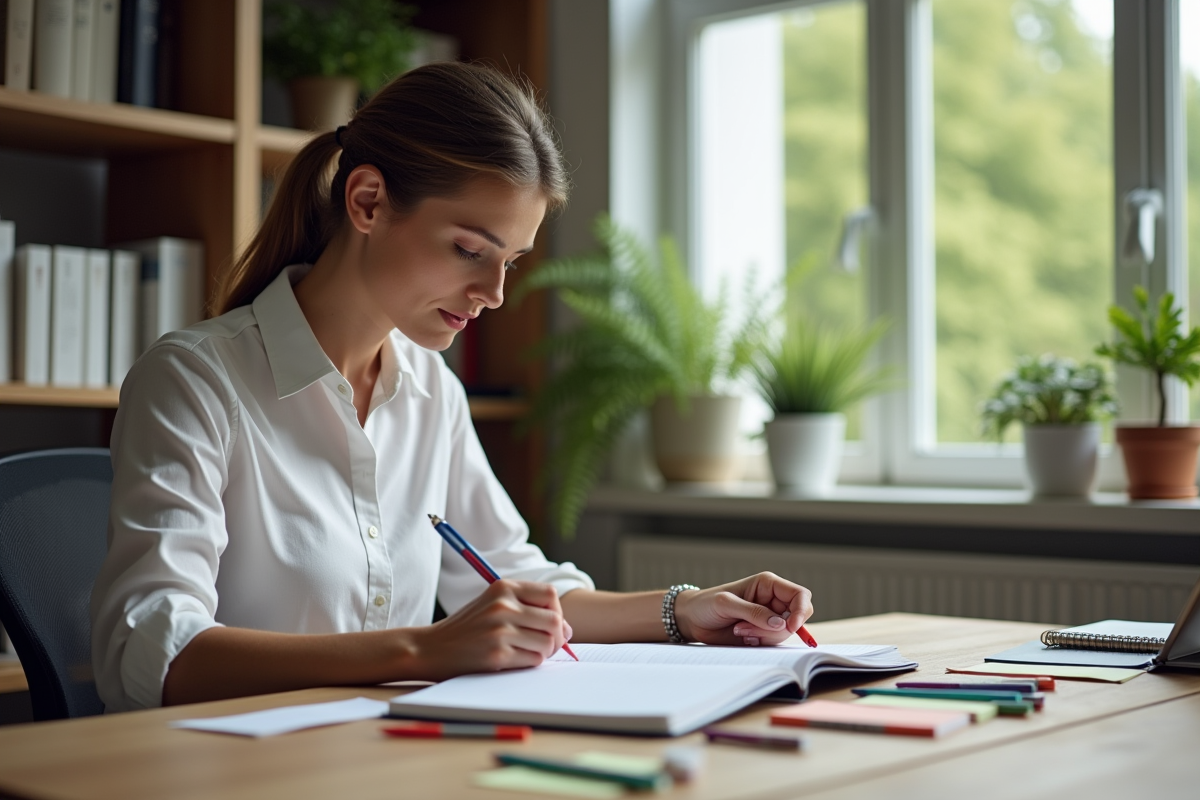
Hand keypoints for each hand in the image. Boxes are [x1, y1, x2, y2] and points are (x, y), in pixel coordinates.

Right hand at [408, 580, 571, 680]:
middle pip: (555, 620)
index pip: (550, 595)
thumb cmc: (466, 629)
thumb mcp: (493, 606)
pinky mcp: (497, 655)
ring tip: (527, 653)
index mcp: (503, 588)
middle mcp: (502, 605)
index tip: (548, 625)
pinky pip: (534, 660)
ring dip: (544, 653)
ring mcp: (499, 630)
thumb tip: (568, 630)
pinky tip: (515, 661)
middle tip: (547, 646)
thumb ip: (527, 610)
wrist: (429, 649)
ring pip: (548, 643)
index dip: (556, 612)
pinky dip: (531, 663)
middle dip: (557, 637)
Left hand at [672, 572, 812, 646]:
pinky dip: (760, 643)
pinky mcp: (763, 633)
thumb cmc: (706, 604)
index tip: (790, 626)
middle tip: (748, 629)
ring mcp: (769, 618)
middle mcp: (772, 600)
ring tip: (739, 630)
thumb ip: (753, 612)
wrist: (692, 620)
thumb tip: (780, 623)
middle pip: (796, 617)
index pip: (799, 595)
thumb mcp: (726, 604)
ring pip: (785, 632)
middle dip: (778, 628)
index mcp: (768, 584)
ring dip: (764, 636)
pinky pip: (774, 642)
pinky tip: (742, 636)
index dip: (800, 611)